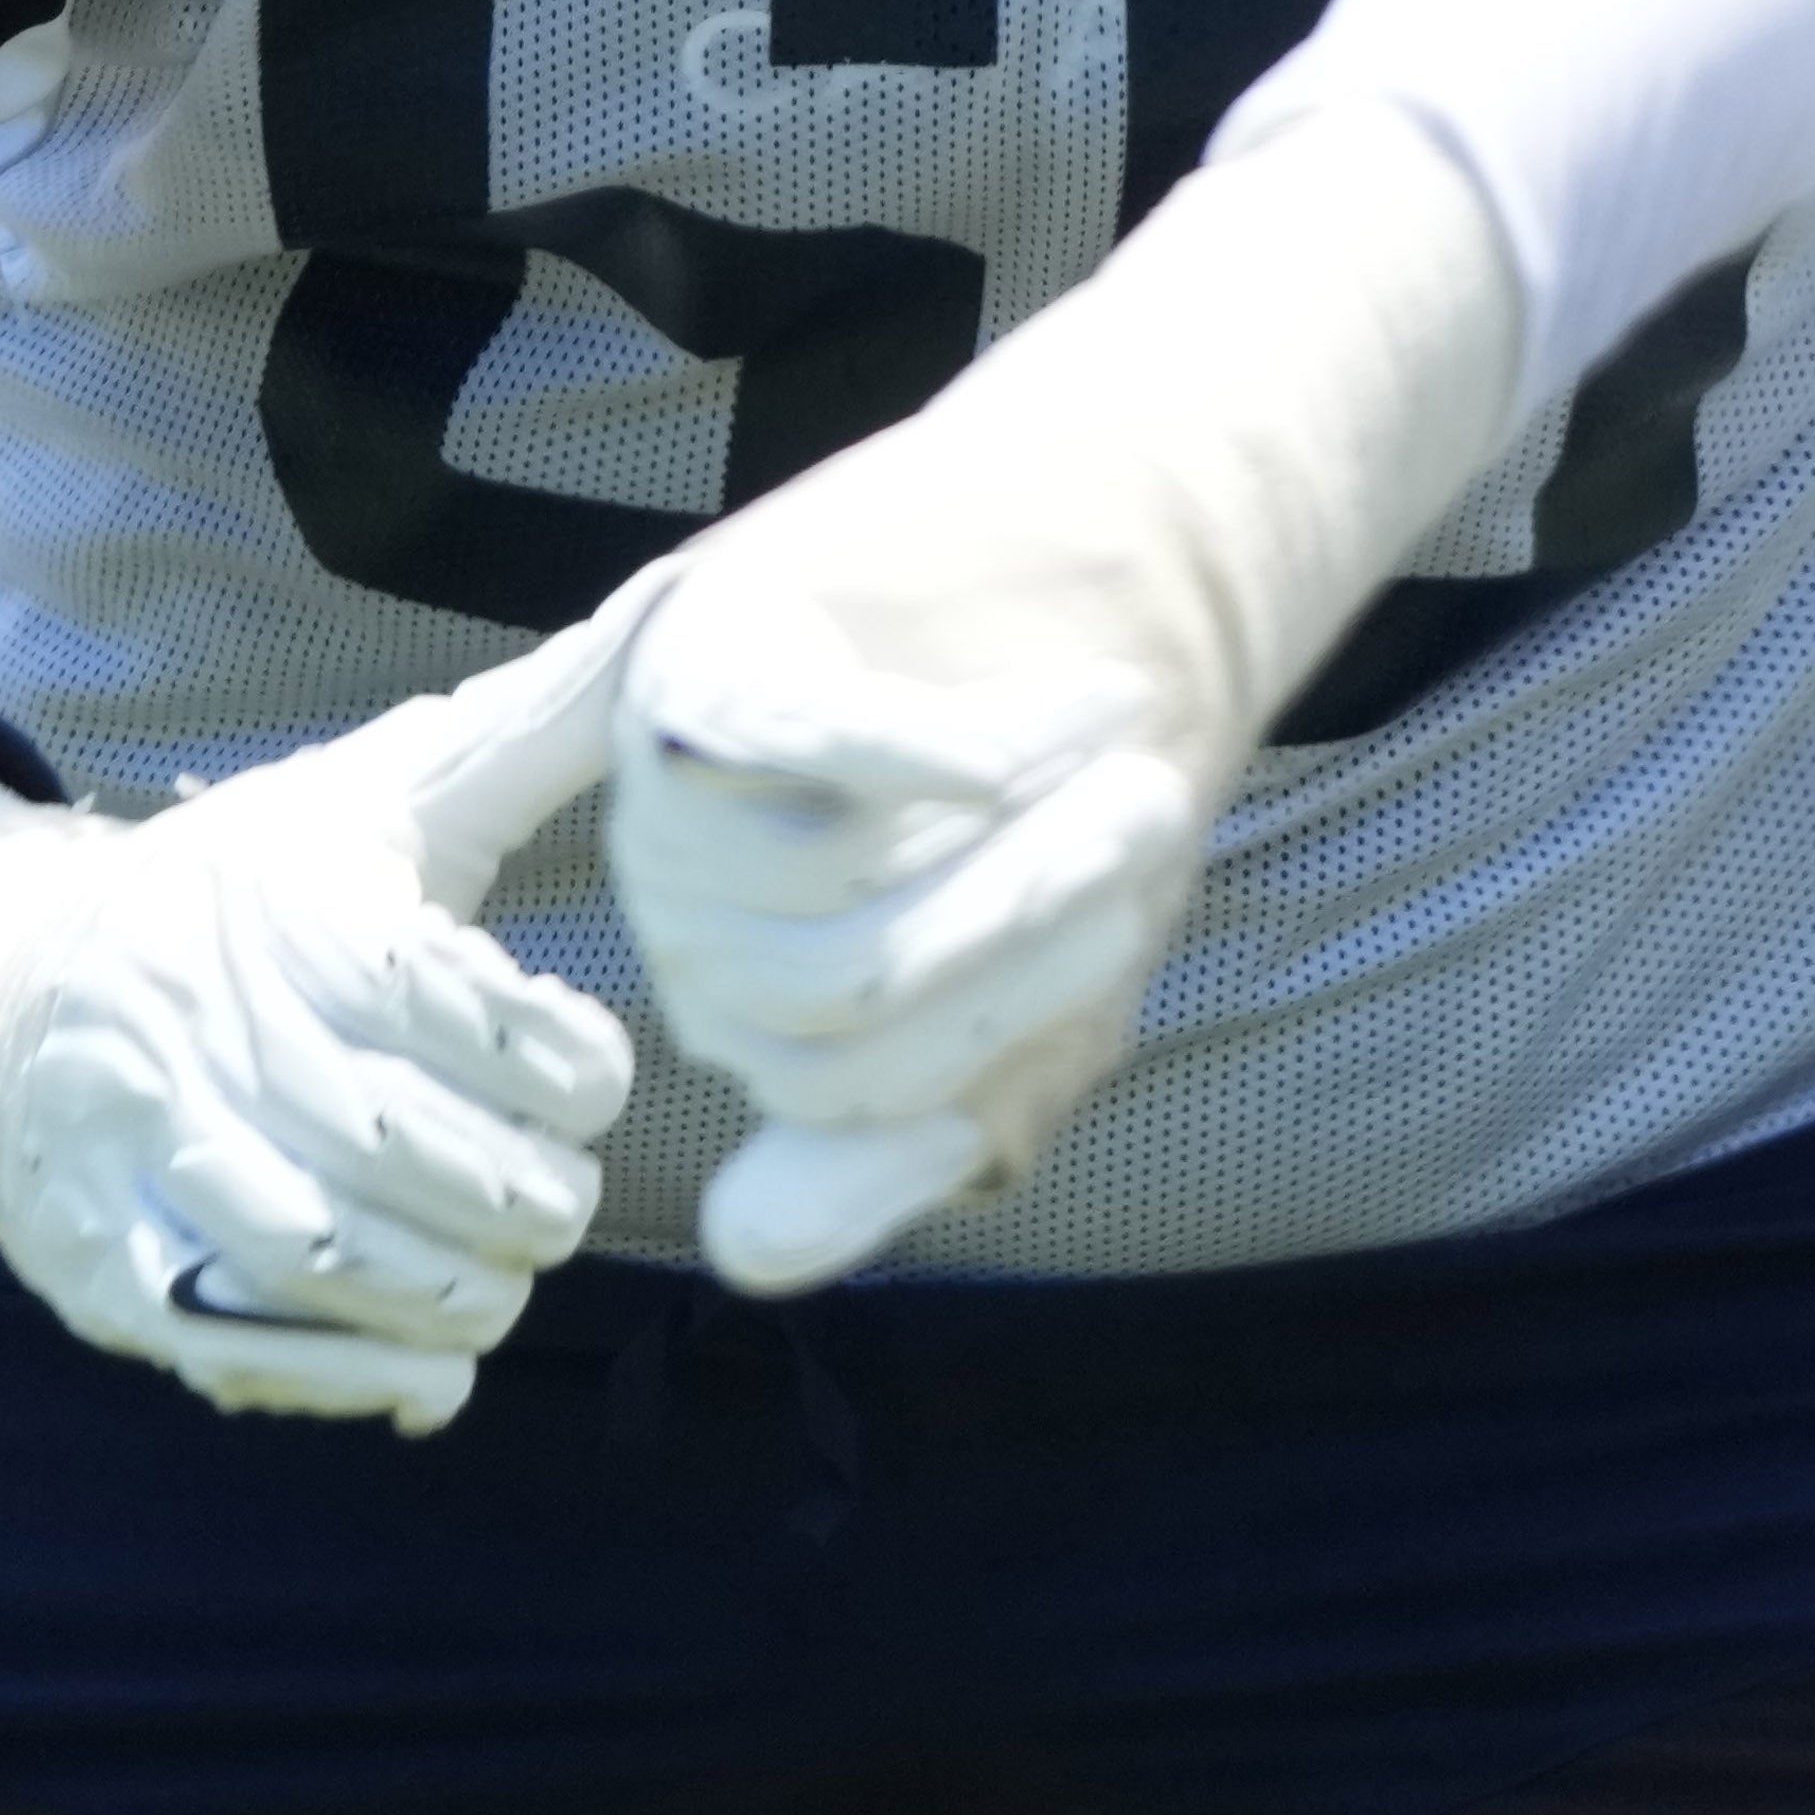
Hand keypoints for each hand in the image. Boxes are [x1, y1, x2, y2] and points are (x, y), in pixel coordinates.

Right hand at [0, 595, 649, 1431]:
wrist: (14, 1001)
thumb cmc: (251, 892)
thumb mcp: (384, 789)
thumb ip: (543, 726)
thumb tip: (683, 613)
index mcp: (295, 913)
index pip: (463, 1011)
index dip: (566, 1061)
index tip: (587, 1065)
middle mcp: (211, 1032)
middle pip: (418, 1152)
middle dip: (532, 1195)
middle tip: (556, 1187)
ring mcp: (151, 1161)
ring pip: (341, 1264)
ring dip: (462, 1293)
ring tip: (500, 1267)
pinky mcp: (113, 1272)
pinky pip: (251, 1349)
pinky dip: (362, 1375)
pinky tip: (427, 1362)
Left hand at [613, 108, 1530, 1293]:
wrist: (1121, 561)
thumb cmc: (1068, 795)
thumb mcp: (1024, 1008)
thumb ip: (897, 1143)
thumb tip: (748, 1253)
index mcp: (743, 997)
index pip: (843, 1099)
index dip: (1013, 1016)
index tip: (1138, 924)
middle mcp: (674, 898)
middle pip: (826, 1006)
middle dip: (1022, 923)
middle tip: (1152, 812)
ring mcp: (662, 782)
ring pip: (823, 901)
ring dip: (1012, 830)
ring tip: (1113, 736)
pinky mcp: (704, 653)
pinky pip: (816, 759)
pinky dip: (970, 755)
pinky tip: (1064, 720)